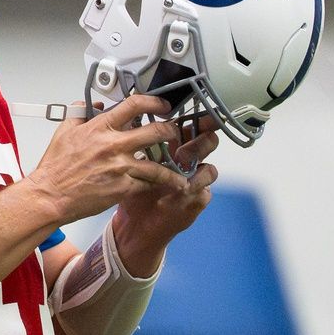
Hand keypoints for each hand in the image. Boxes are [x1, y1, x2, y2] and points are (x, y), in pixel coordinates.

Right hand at [25, 95, 185, 222]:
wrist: (50, 196)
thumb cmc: (55, 168)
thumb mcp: (64, 131)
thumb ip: (80, 114)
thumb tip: (92, 105)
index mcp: (100, 128)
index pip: (134, 105)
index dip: (155, 102)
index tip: (163, 105)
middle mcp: (114, 145)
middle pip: (156, 132)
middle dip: (171, 131)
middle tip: (175, 133)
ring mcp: (120, 167)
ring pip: (158, 164)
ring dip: (172, 166)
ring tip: (179, 169)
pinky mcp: (123, 188)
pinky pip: (148, 184)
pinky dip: (157, 185)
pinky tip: (166, 186)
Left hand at [112, 126, 218, 274]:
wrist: (135, 226)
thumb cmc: (131, 193)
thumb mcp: (128, 163)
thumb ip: (131, 140)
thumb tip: (123, 116)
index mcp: (172, 149)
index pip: (188, 128)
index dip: (194, 117)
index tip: (195, 109)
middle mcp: (187, 163)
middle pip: (206, 141)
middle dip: (203, 135)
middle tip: (196, 131)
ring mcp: (194, 181)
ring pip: (210, 165)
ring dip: (201, 162)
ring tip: (186, 158)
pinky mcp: (196, 199)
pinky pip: (205, 190)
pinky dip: (197, 186)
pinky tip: (186, 186)